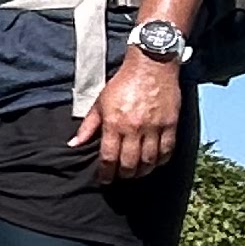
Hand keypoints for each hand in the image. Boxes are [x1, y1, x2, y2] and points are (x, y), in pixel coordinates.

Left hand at [78, 49, 181, 177]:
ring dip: (142, 171)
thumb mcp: (100, 102)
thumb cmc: (123, 83)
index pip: (108, 157)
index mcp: (114, 123)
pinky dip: (161, 161)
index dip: (105, 173)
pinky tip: (155, 162)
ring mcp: (154, 127)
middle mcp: (134, 128)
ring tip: (136, 172)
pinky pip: (167, 150)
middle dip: (123, 175)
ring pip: (149, 160)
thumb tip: (74, 144)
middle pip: (129, 163)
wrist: (151, 66)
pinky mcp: (170, 124)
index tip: (104, 179)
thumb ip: (88, 125)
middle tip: (120, 177)